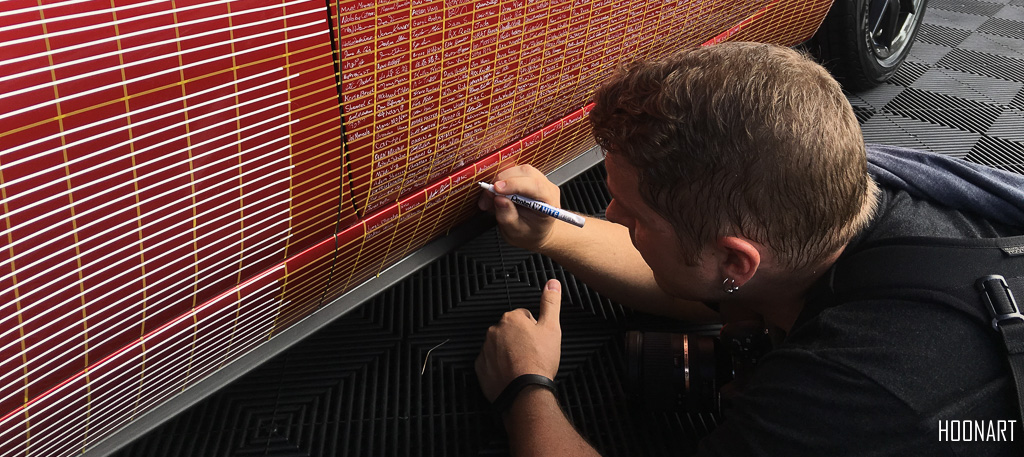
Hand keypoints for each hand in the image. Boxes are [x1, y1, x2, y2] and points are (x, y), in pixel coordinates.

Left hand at [475, 279, 562, 402]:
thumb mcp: (552, 328)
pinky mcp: (480, 367)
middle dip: (519, 340)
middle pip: (510, 331)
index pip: (524, 317)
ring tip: (523, 365)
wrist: (525, 392)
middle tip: (532, 354)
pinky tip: (511, 373)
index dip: (534, 329)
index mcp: (511, 319)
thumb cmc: (538, 361)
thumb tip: (552, 283)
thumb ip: (551, 303)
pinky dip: (499, 367)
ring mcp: (485, 349)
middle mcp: (494, 331)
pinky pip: (490, 362)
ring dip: (509, 352)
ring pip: (499, 346)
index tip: (538, 341)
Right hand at [478, 165, 561, 251]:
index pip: (535, 186)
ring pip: (516, 171)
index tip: (496, 189)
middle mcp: (546, 187)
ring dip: (499, 182)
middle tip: (487, 199)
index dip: (514, 184)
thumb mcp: (516, 232)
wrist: (536, 232)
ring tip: (490, 200)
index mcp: (549, 202)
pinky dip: (500, 182)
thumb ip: (507, 217)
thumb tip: (499, 199)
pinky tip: (495, 196)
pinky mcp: (528, 177)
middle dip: (502, 183)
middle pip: (524, 174)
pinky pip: (512, 173)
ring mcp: (538, 179)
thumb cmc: (530, 233)